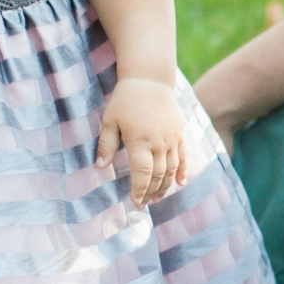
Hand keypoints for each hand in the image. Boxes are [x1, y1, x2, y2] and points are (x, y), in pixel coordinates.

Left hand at [98, 76, 184, 205]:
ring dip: (165, 186)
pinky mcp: (179, 133)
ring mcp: (171, 139)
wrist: (149, 79)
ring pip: (172, 169)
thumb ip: (106, 145)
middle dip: (151, 192)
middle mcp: (159, 143)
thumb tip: (100, 167)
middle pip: (158, 176)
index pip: (142, 174)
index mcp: (140, 141)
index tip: (135, 203)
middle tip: (144, 204)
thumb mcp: (110, 121)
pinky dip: (183, 171)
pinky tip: (181, 183)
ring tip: (157, 198)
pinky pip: (183, 156)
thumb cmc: (125, 100)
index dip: (139, 190)